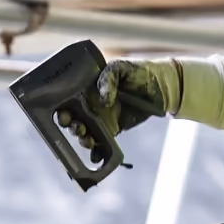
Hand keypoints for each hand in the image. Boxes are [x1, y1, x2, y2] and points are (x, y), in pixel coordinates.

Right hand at [54, 60, 168, 164]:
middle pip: (73, 118)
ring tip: (87, 140)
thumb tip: (103, 101)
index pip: (67, 99)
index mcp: (87, 87)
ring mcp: (101, 118)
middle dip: (71, 126)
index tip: (65, 115)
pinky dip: (96, 151)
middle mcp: (90, 104)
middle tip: (78, 128)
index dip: (62, 109)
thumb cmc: (138, 71)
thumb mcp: (121, 67)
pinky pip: (101, 142)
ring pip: (85, 132)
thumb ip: (108, 79)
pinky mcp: (113, 129)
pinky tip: (95, 156)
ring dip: (82, 139)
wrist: (161, 87)